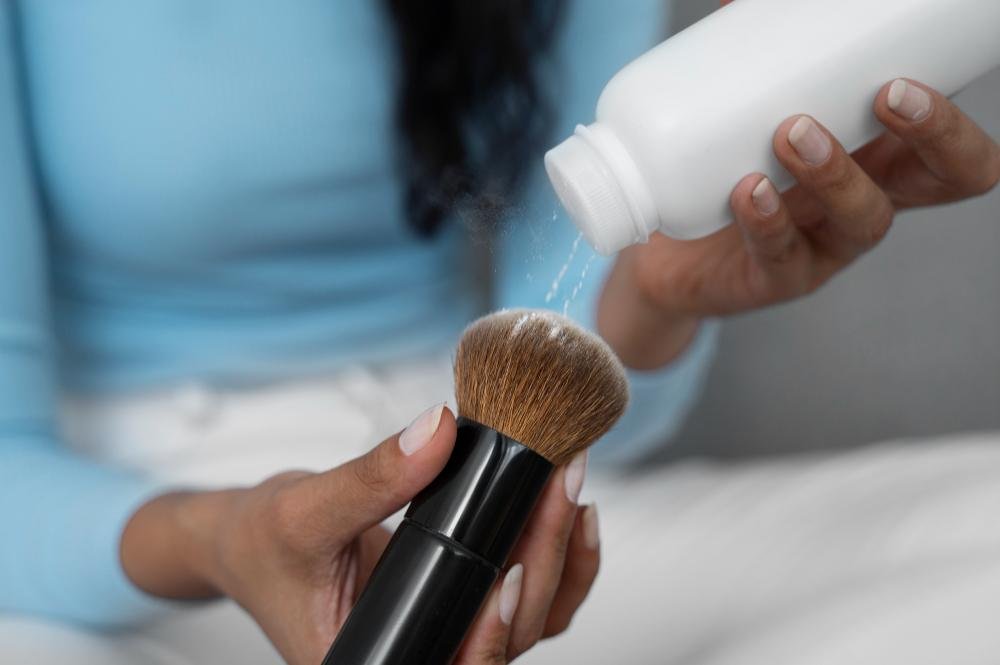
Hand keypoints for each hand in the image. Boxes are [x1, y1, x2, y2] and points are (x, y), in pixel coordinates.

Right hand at [121, 405, 598, 663]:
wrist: (256, 538)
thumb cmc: (263, 546)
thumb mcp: (302, 509)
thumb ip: (371, 477)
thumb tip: (436, 433)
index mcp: (375, 662)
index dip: (490, 634)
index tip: (510, 576)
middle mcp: (423, 654)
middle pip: (507, 637)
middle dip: (542, 561)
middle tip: (557, 489)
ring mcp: (450, 630)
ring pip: (531, 617)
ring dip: (559, 553)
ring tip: (568, 487)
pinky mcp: (465, 598)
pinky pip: (527, 591)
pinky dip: (554, 552)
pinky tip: (568, 507)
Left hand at [600, 76, 998, 368]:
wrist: (665, 252)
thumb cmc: (720, 174)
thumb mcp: (747, 120)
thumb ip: (756, 70)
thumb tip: (737, 3)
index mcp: (880, 155)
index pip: (952, 142)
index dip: (951, 115)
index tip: (899, 78)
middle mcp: (868, 197)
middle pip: (946, 178)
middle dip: (935, 134)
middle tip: (888, 94)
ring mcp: (828, 245)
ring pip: (865, 216)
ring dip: (836, 171)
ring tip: (791, 133)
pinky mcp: (778, 277)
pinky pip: (783, 254)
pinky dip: (766, 219)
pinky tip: (748, 191)